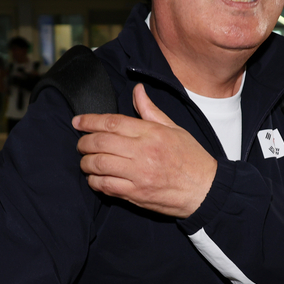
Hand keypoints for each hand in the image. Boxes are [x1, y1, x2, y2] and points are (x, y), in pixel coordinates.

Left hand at [73, 83, 217, 218]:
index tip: (77, 121)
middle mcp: (143, 152)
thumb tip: (137, 90)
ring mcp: (138, 174)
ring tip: (86, 160)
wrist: (205, 189)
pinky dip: (94, 181)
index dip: (90, 120)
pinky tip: (95, 178)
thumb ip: (150, 110)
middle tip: (81, 142)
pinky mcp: (136, 194)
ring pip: (99, 165)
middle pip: (101, 142)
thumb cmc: (191, 157)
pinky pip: (106, 186)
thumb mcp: (174, 128)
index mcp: (152, 133)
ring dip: (86, 162)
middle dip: (84, 142)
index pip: (113, 123)